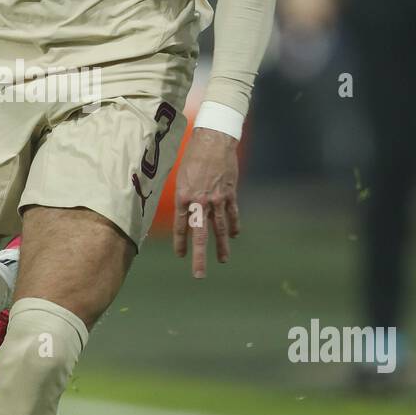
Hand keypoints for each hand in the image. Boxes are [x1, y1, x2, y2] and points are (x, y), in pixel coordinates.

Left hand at [173, 126, 240, 276]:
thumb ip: (182, 195)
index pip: (180, 226)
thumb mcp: (180, 175)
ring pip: (220, 228)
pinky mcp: (230, 194)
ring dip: (222, 246)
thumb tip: (182, 209)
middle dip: (199, 256)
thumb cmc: (193, 155)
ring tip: (223, 260)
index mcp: (183, 197)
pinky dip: (234, 225)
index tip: (181, 255)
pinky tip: (235, 235)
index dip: (180, 242)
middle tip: (198, 274)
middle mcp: (199, 201)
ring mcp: (216, 199)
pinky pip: (232, 214)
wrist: (214, 140)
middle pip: (199, 234)